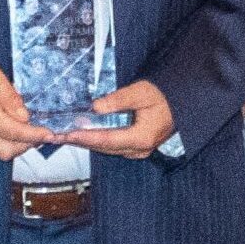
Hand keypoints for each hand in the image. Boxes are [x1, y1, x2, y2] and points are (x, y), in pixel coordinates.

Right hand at [0, 51, 54, 160]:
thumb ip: (10, 98)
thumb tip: (25, 117)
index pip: (13, 132)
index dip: (34, 135)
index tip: (50, 134)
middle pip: (6, 151)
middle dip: (26, 144)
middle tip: (41, 131)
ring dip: (17, 144)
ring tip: (29, 128)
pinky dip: (6, 140)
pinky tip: (14, 127)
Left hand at [61, 80, 177, 158]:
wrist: (185, 101)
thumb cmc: (166, 95)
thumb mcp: (142, 92)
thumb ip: (118, 100)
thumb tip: (95, 107)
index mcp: (142, 137)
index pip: (106, 139)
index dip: (85, 137)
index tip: (67, 134)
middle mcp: (140, 149)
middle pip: (104, 147)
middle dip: (81, 141)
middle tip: (59, 135)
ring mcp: (139, 150)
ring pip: (108, 148)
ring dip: (88, 142)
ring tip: (67, 135)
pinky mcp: (138, 147)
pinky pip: (113, 146)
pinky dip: (98, 140)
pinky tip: (86, 134)